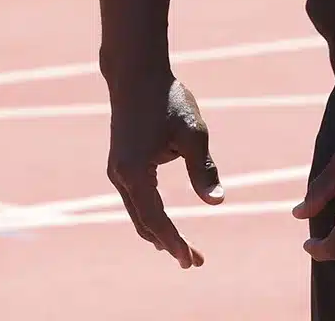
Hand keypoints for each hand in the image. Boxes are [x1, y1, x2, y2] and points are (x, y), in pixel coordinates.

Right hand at [106, 75, 224, 268]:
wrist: (136, 73)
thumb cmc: (168, 99)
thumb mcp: (193, 133)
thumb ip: (203, 170)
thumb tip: (217, 202)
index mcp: (136, 172)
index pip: (156, 219)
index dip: (175, 241)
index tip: (190, 260)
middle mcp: (120, 176)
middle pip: (144, 223)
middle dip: (167, 243)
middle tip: (191, 261)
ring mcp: (117, 169)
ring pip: (136, 213)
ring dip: (157, 231)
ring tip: (179, 248)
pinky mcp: (120, 162)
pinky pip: (133, 200)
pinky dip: (148, 215)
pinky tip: (161, 222)